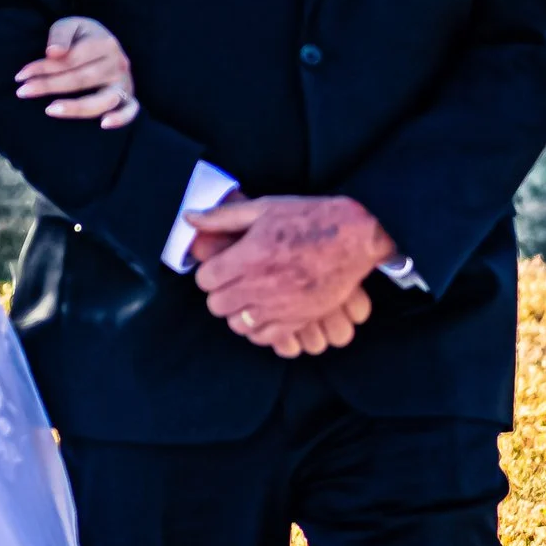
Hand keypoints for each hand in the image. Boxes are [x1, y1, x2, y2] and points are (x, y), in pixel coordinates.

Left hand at [14, 14, 137, 127]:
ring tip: (49, 110)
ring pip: (103, 100)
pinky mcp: (129, 98)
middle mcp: (118, 64)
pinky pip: (131, 111)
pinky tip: (103, 124)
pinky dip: (121, 118)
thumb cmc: (81, 36)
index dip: (45, 67)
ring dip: (76, 107)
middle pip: (82, 79)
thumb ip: (60, 35)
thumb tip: (53, 52)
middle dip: (49, 86)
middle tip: (23, 92)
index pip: (71, 59)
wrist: (102, 42)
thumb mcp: (70, 25)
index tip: (21, 75)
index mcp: (105, 43)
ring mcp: (125, 83)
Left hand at [191, 191, 393, 355]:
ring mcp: (279, 306)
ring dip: (238, 312)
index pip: (205, 280)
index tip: (220, 267)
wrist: (355, 236)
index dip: (209, 273)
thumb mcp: (264, 207)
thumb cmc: (309, 218)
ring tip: (249, 297)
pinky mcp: (298, 319)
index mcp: (247, 256)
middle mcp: (259, 285)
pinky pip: (265, 338)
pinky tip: (266, 313)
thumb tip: (189, 218)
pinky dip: (260, 329)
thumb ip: (223, 216)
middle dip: (220, 293)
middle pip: (217, 305)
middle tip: (233, 282)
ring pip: (237, 324)